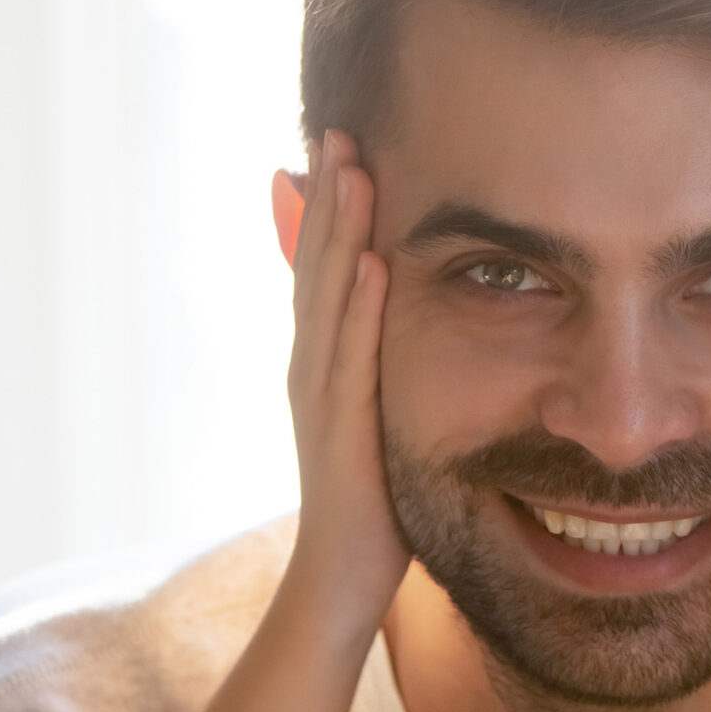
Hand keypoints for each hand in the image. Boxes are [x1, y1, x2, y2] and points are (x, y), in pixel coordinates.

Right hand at [282, 132, 408, 628]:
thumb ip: (377, 376)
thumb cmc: (368, 505)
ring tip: (350, 169)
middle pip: (319, 268)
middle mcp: (313, 369)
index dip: (331, 212)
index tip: (346, 150)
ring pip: (330, 299)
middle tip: (339, 131)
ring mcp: (322, 397)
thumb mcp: (376, 422)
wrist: (339, 580)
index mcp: (323, 365)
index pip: (326, 273)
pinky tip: (377, 265)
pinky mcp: (344, 430)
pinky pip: (355, 359)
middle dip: (328, 199)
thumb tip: (397, 336)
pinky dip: (363, 308)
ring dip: (340, 233)